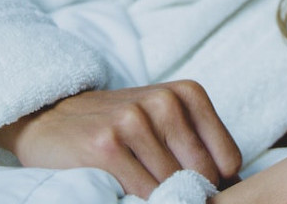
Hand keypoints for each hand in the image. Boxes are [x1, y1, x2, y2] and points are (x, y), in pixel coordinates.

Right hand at [0, 80, 240, 197]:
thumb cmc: (117, 127)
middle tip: (167, 190)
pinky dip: (139, 201)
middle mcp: (164, 102)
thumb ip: (199, 147)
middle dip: (190, 192)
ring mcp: (134, 121)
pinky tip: (123, 188)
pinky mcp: (106, 146)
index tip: (194, 187)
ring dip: (162, 197)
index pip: (228, 159)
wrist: (48, 119)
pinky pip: (143, 193)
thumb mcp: (164, 121)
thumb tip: (238, 185)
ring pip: (174, 185)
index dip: (215, 183)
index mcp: (187, 93)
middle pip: (203, 175)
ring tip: (142, 185)